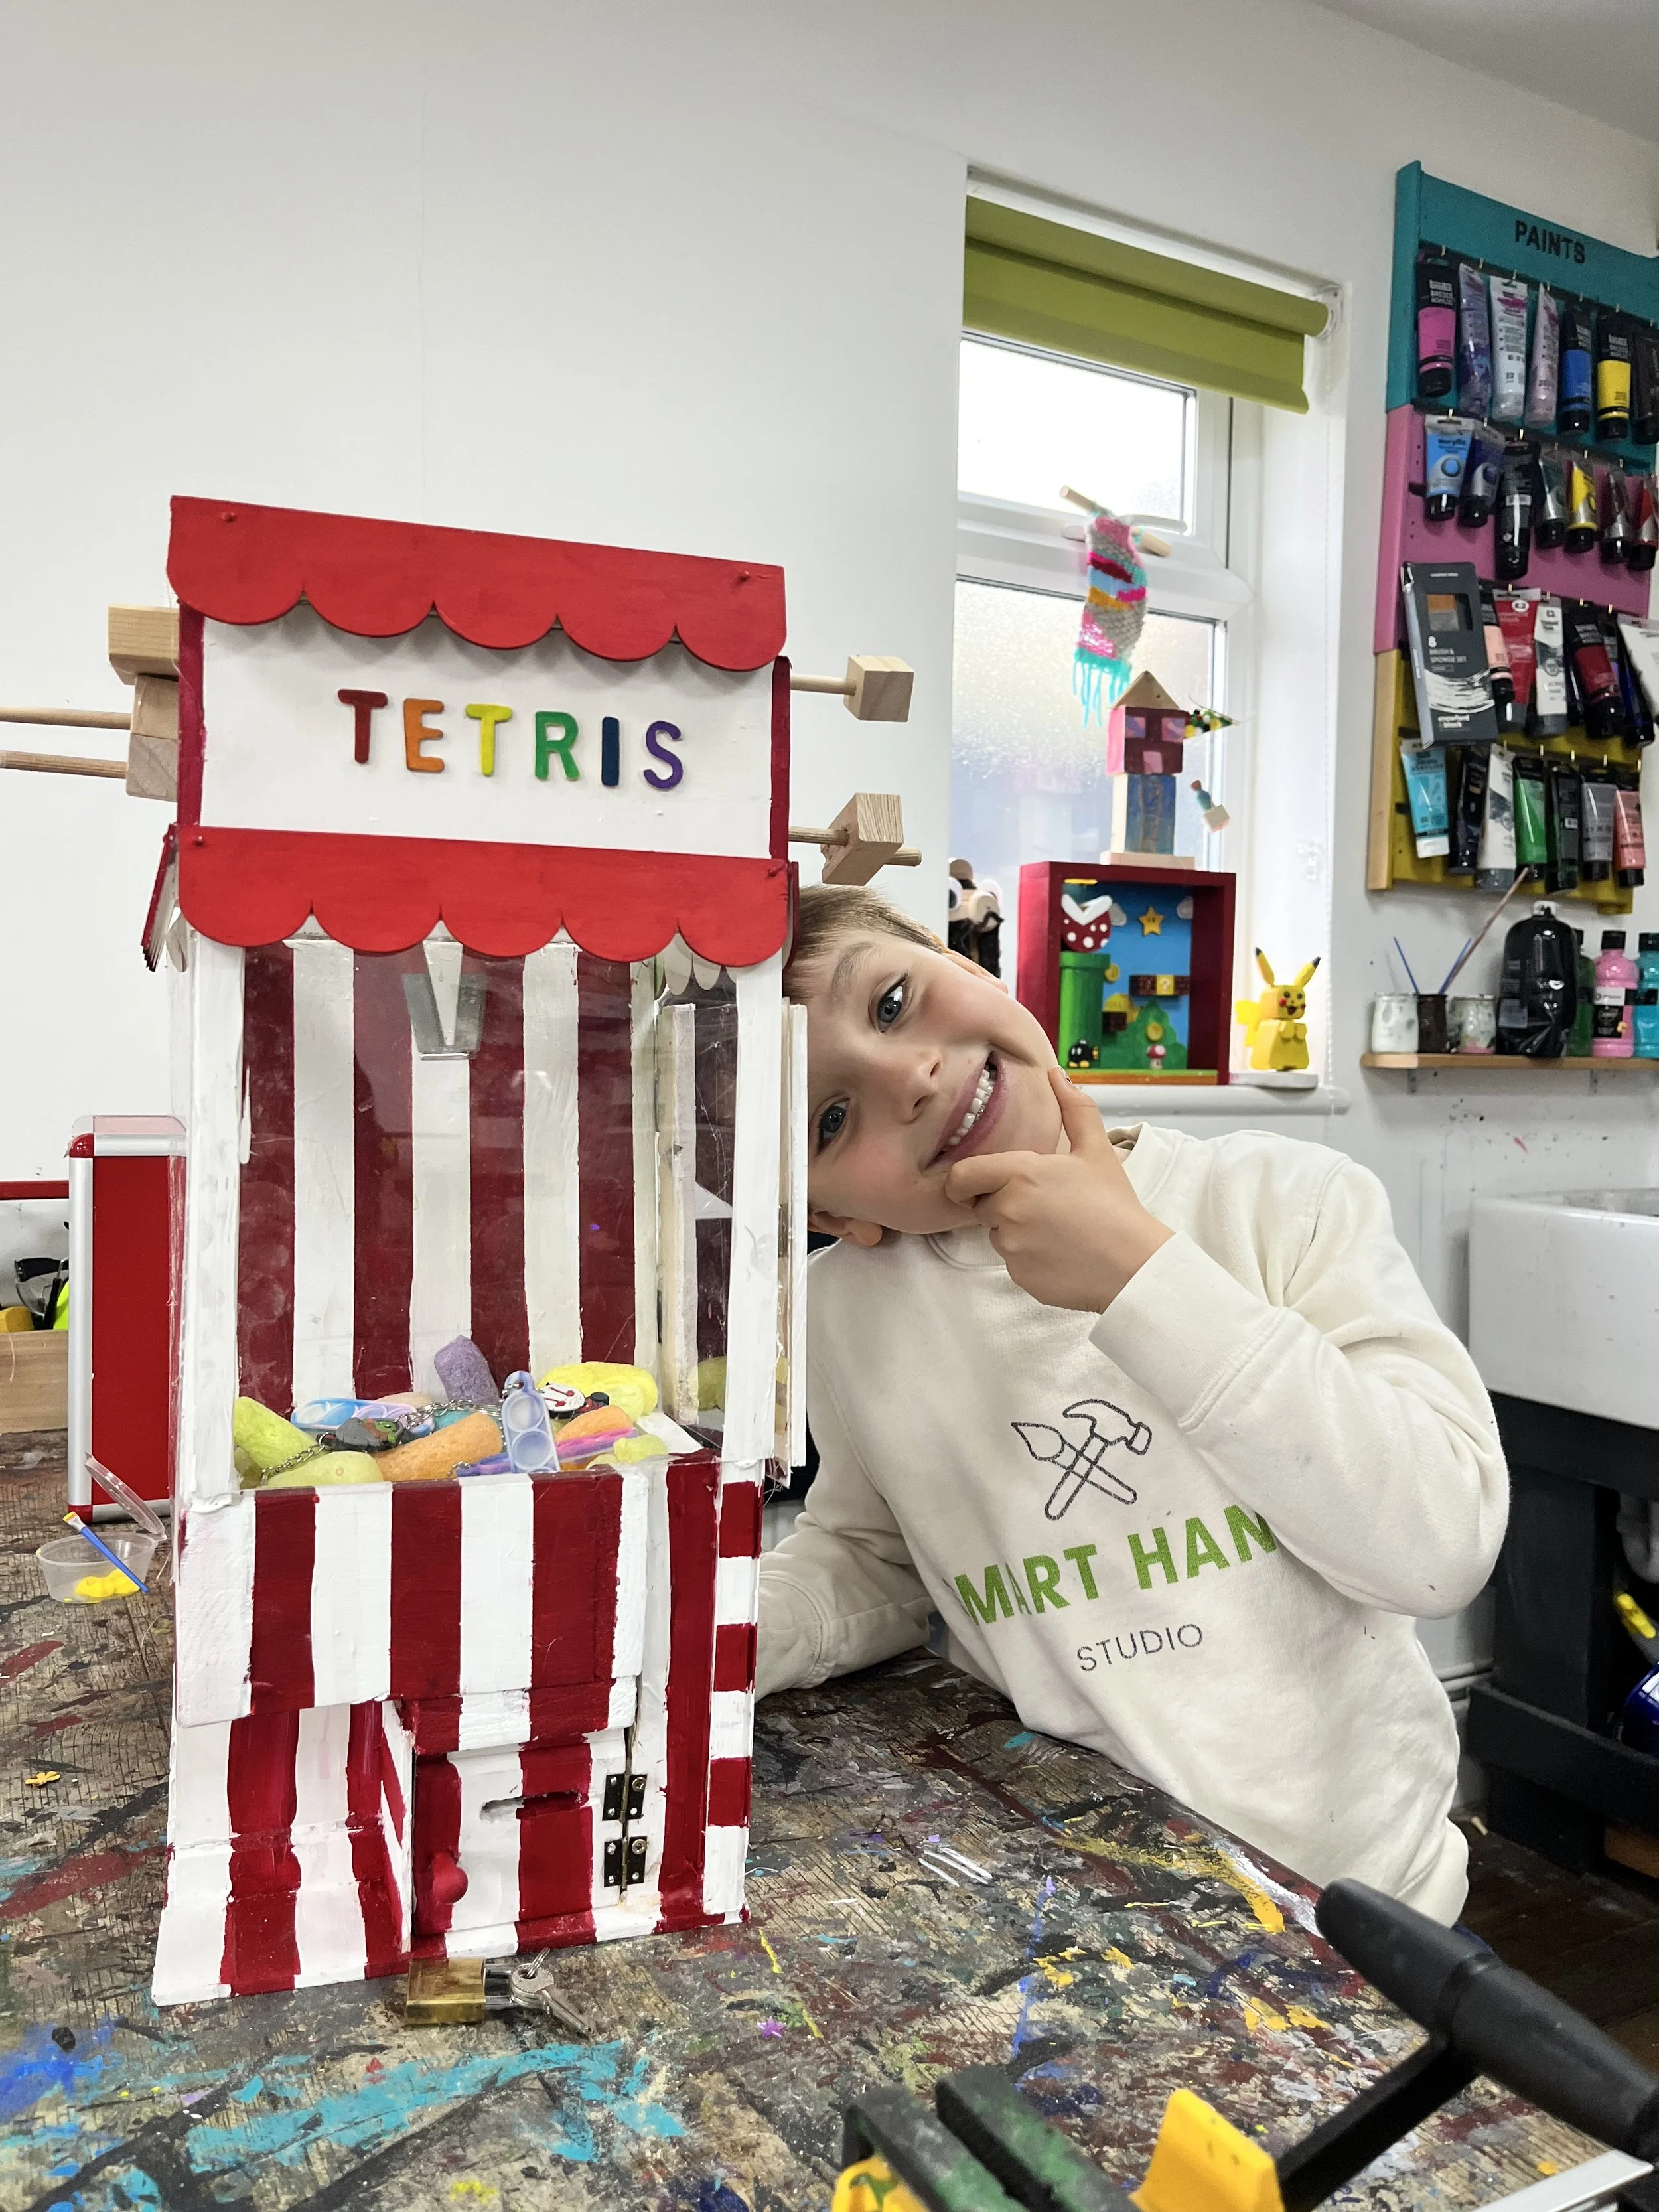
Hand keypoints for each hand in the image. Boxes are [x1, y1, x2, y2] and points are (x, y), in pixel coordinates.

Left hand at [942, 1068, 1172, 1311]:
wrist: (1135, 1265)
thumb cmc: (1115, 1205)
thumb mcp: (1097, 1150)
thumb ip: (1074, 1108)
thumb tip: (1057, 1075)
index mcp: (1020, 1174)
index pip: (961, 1177)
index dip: (967, 1180)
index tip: (983, 1183)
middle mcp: (1007, 1211)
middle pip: (979, 1206)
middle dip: (1000, 1203)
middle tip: (1041, 1205)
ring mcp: (1011, 1248)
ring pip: (997, 1236)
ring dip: (1016, 1231)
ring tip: (1058, 1230)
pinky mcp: (1019, 1277)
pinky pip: (1012, 1264)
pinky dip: (1029, 1259)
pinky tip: (1060, 1253)